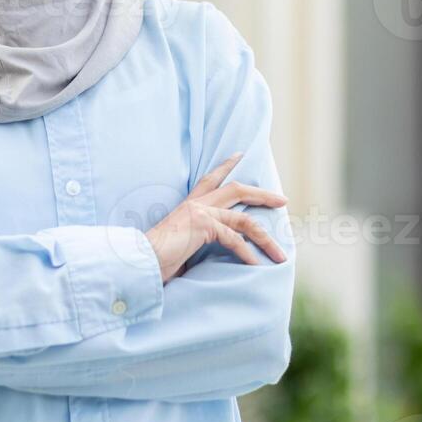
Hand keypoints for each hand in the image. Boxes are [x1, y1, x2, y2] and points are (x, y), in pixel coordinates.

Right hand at [143, 152, 288, 282]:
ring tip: (280, 253)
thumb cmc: (155, 258)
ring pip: (244, 218)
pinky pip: (234, 239)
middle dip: (262, 194)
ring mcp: (200, 212)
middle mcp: (196, 204)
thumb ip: (194, 243)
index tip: (240, 155)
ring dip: (266, 237)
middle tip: (282, 199)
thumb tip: (201, 257)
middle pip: (237, 189)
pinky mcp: (203, 225)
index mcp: (189, 206)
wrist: (140, 261)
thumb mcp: (180, 246)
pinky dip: (247, 254)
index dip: (226, 165)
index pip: (210, 179)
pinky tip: (255, 266)